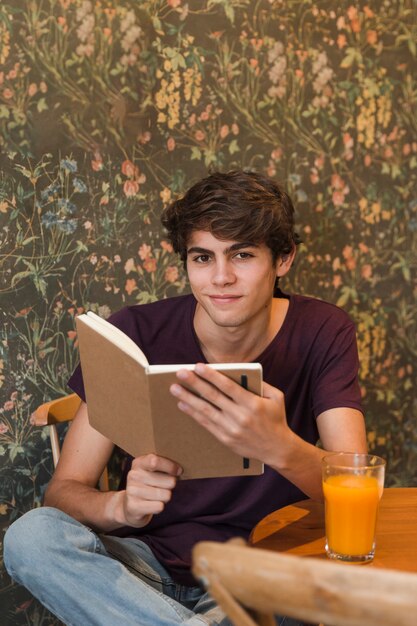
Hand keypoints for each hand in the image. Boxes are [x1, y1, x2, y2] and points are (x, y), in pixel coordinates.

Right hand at [118, 454, 181, 527]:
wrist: (129, 506)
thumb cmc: (146, 485)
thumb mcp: (151, 471)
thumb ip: (164, 466)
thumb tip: (179, 471)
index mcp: (139, 463)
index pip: (155, 461)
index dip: (170, 467)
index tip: (178, 471)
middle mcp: (133, 475)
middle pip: (169, 481)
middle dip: (170, 486)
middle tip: (163, 487)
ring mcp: (132, 491)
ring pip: (166, 495)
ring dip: (165, 497)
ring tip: (156, 496)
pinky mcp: (133, 507)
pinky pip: (159, 506)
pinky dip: (159, 507)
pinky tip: (151, 505)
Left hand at [170, 363, 290, 466]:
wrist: (277, 449)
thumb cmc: (276, 419)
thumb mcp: (276, 397)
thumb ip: (261, 384)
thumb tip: (241, 372)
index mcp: (252, 403)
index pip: (228, 386)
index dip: (211, 375)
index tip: (198, 366)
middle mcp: (240, 416)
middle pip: (213, 396)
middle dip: (194, 383)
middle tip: (180, 372)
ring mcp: (231, 429)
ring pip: (205, 410)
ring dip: (188, 398)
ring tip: (175, 388)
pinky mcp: (225, 439)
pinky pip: (206, 424)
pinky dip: (193, 414)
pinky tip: (183, 405)